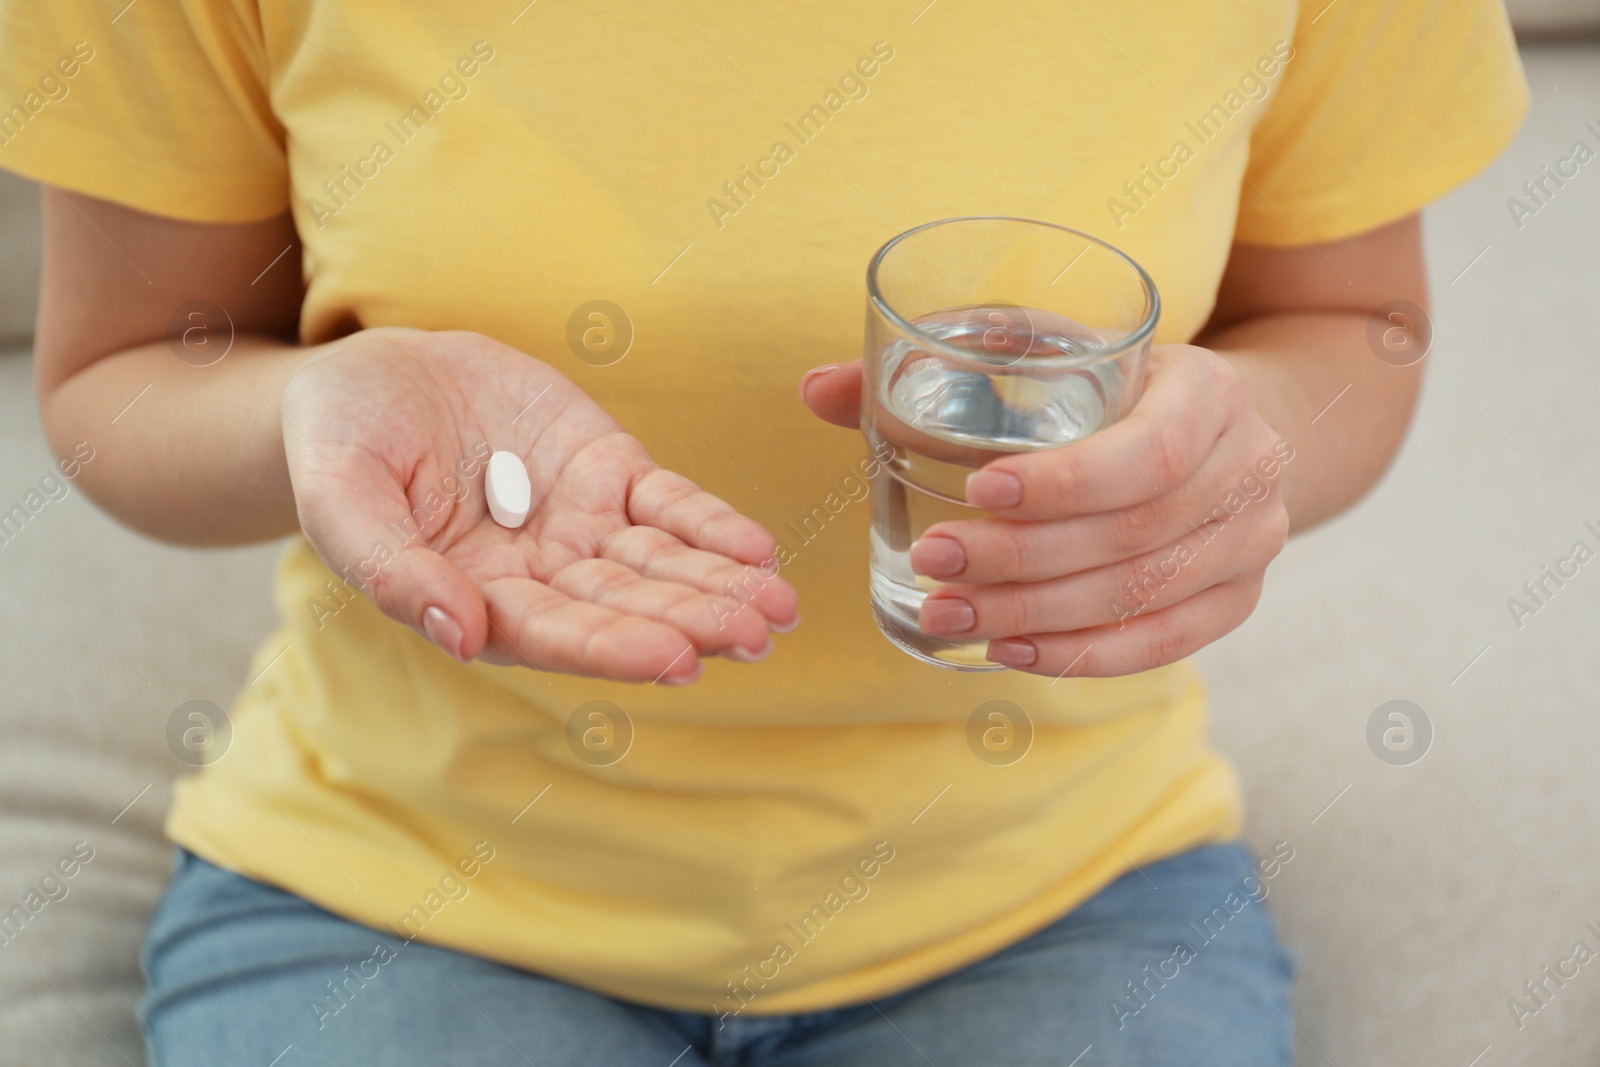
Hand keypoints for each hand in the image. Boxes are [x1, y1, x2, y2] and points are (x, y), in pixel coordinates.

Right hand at [282, 328, 796, 683]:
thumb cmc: (338, 447)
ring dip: (719, 585)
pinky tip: (758, 550)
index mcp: (475, 601)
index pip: (553, 634)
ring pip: (660, 564)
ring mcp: (580, 525)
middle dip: (689, 621)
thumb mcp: (340, 501)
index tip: (675, 660)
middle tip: (752, 637)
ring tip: (777, 606)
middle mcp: (540, 577)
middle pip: (623, 607)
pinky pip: (670, 503)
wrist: (375, 376)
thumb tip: (457, 634)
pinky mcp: (609, 472)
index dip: (613, 647)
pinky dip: (711, 525)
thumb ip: (392, 569)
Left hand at [800, 345, 1289, 676]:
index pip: (1150, 451)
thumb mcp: (1047, 350)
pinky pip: (1163, 645)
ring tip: (946, 612)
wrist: (1214, 426)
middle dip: (1023, 559)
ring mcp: (1251, 543)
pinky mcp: (1235, 599)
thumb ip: (944, 360)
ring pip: (1142, 598)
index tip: (976, 490)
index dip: (1065, 483)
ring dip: (1036, 615)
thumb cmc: (1108, 384)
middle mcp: (1248, 468)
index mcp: (1209, 390)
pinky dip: (1082, 655)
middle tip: (935, 561)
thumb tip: (818, 388)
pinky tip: (1008, 651)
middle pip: (1135, 536)